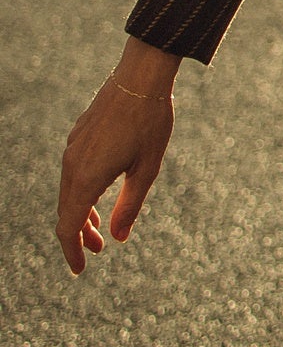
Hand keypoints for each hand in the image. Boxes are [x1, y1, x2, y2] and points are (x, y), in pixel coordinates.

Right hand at [57, 39, 179, 275]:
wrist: (140, 77)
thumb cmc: (150, 122)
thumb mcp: (147, 169)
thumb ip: (130, 206)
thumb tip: (117, 238)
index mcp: (86, 177)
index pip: (69, 225)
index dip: (71, 250)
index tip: (79, 269)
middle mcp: (72, 165)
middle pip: (66, 212)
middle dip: (79, 236)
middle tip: (96, 252)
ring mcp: (72, 150)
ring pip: (69, 192)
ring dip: (81, 214)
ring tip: (100, 230)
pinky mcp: (78, 138)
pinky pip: (72, 174)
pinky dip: (82, 193)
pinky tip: (98, 195)